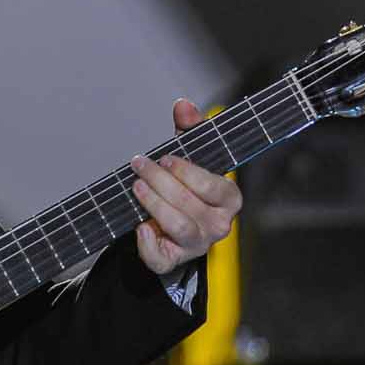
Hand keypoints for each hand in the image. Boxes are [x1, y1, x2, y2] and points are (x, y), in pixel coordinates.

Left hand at [128, 98, 243, 276]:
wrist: (171, 227)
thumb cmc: (185, 188)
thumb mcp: (189, 157)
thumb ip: (189, 131)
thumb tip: (183, 105)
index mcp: (228, 198)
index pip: (215, 186)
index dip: (188, 172)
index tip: (166, 157)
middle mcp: (218, 224)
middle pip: (191, 203)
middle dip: (161, 181)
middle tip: (140, 165)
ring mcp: (198, 244)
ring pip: (179, 226)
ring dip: (155, 205)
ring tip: (136, 187)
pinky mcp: (174, 259)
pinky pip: (162, 258)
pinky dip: (147, 243)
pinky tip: (139, 226)